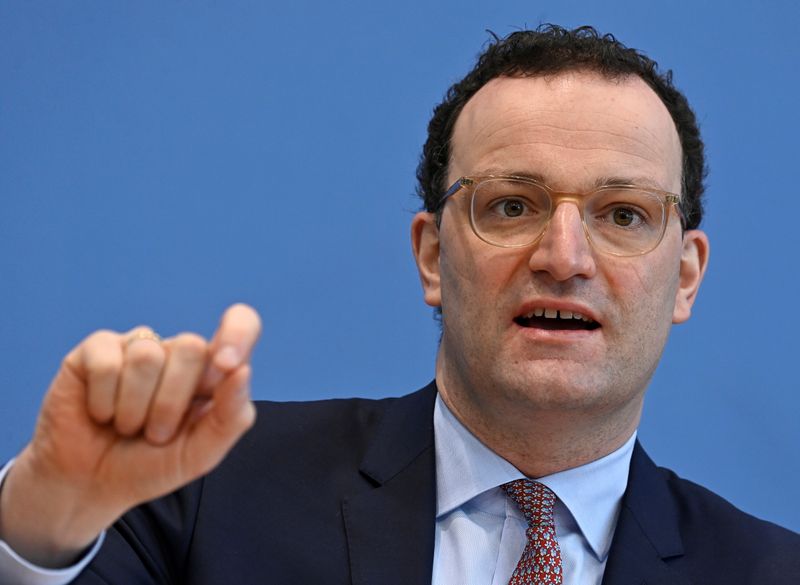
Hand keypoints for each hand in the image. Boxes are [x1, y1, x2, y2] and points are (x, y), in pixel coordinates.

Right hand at [0, 304, 260, 567]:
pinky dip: (104, 403)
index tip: (227, 365)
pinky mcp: (97, 349)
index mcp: (213, 371)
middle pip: (192, 346)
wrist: (91, 485)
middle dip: (171, 404)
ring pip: (148, 355)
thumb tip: (243, 370)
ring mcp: (138, 346)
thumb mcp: (201, 454)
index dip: (238, 333)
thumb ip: (232, 416)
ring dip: (135, 409)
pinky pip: (107, 364)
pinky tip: (101, 413)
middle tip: (155, 434)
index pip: (242, 323)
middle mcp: (178, 352)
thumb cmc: (151, 465)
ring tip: (127, 426)